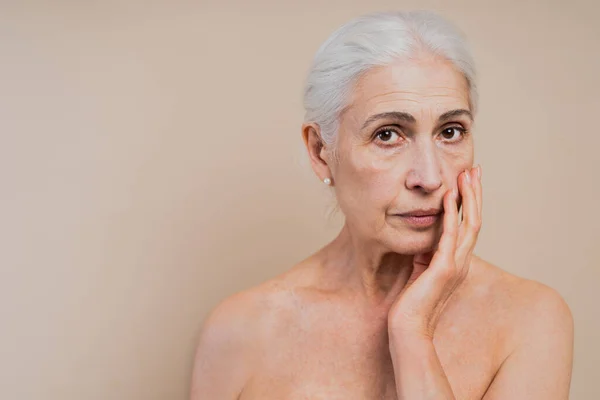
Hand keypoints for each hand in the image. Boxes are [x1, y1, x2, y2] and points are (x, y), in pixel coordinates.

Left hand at [388, 165, 482, 339]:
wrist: (408, 327)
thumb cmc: (411, 302)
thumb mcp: (420, 269)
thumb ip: (426, 252)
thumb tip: (422, 234)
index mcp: (457, 261)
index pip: (468, 225)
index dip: (470, 202)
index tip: (467, 180)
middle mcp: (461, 261)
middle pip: (475, 219)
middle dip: (475, 193)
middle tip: (474, 169)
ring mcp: (456, 265)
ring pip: (469, 223)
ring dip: (468, 197)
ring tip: (467, 174)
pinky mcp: (444, 268)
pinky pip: (449, 235)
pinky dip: (451, 214)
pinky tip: (448, 196)